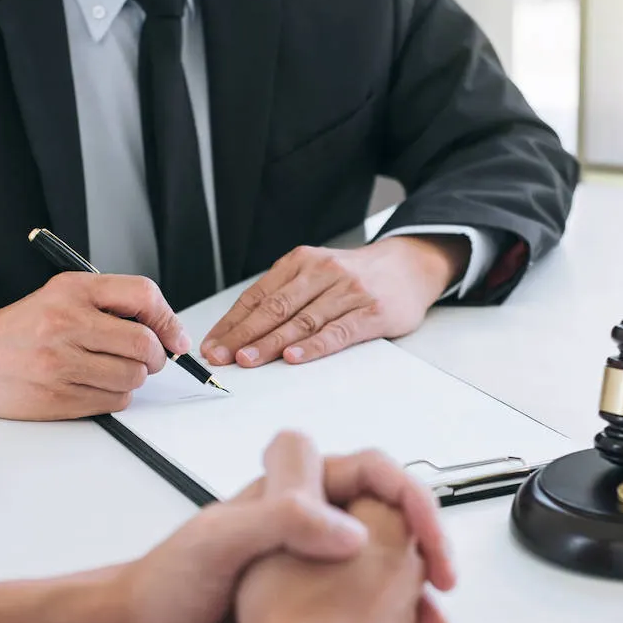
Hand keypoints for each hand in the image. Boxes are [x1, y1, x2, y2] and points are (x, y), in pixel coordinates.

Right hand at [0, 273, 190, 431]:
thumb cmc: (20, 329)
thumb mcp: (60, 297)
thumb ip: (109, 305)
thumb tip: (166, 331)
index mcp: (72, 291)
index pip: (143, 295)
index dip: (168, 319)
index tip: (174, 338)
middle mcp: (66, 322)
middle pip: (145, 344)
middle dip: (155, 356)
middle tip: (146, 359)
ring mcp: (61, 362)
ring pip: (133, 377)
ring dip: (132, 378)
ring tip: (109, 370)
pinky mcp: (58, 396)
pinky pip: (114, 402)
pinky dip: (114, 397)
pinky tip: (92, 385)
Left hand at [102, 432, 453, 622]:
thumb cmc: (164, 585)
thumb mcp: (222, 540)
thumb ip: (283, 521)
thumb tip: (353, 531)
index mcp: (293, 495)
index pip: (372, 474)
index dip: (410, 499)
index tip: (429, 539)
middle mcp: (307, 526)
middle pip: (389, 521)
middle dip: (426, 548)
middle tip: (443, 582)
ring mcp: (310, 571)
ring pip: (384, 573)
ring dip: (416, 595)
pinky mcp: (305, 615)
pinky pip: (364, 621)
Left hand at [201, 236, 468, 367]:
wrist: (410, 266)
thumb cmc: (357, 276)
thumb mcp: (318, 272)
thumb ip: (287, 294)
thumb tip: (242, 330)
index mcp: (303, 261)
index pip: (259, 295)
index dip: (232, 321)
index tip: (212, 344)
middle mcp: (323, 272)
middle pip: (275, 308)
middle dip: (243, 334)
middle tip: (221, 356)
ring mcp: (348, 292)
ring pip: (302, 321)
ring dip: (271, 344)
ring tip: (247, 360)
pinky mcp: (371, 312)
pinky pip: (337, 332)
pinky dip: (314, 346)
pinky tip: (294, 358)